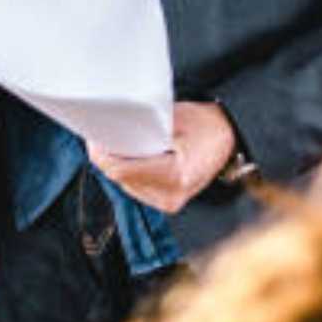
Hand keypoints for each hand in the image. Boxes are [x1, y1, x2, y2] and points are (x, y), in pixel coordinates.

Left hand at [89, 101, 237, 214]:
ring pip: (125, 185)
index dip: (101, 155)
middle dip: (108, 158)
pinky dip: (129, 173)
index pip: (121, 171)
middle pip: (120, 179)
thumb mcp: (174, 118)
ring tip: (119, 145)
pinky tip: (133, 158)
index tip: (93, 138)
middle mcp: (172, 195)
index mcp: (175, 175)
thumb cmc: (204, 124)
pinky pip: (135, 188)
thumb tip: (110, 124)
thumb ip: (143, 125)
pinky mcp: (167, 203)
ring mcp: (170, 203)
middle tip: (102, 136)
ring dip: (118, 166)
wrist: (228, 137)